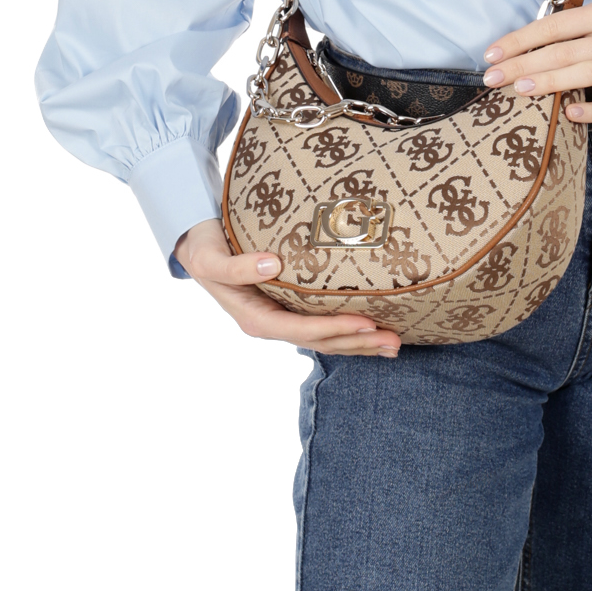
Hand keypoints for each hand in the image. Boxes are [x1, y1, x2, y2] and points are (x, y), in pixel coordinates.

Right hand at [173, 219, 401, 357]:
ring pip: (327, 338)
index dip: (334, 329)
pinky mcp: (292, 307)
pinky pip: (324, 323)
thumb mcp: (211, 258)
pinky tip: (374, 330)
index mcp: (255, 319)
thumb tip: (272, 265)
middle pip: (321, 341)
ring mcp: (283, 318)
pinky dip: (350, 329)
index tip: (366, 323)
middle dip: (358, 342)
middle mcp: (272, 323)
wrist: (197, 246)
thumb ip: (237, 266)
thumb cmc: (205, 249)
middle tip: (394, 341)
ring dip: (360, 343)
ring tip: (394, 344)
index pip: (302, 329)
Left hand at [482, 0, 591, 125]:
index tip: (491, 54)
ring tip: (519, 89)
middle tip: (492, 78)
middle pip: (564, 51)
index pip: (555, 26)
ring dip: (549, 81)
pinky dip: (591, 109)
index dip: (520, 40)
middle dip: (524, 64)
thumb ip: (576, 29)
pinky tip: (569, 114)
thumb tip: (526, 47)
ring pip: (586, 73)